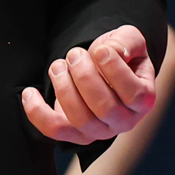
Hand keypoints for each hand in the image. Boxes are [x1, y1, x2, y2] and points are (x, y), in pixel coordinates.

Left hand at [21, 25, 155, 143]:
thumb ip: (126, 41)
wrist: (102, 69)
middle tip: (74, 54)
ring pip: (80, 120)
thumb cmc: (118, 54)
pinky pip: (55, 130)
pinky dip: (38, 113)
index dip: (114, 70)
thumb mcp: (129, 40)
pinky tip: (30, 92)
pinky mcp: (75, 134)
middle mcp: (124, 121)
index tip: (100, 49)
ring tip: (58, 65)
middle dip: (84, 77)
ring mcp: (99, 131)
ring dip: (64, 89)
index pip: (133, 94)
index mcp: (144, 99)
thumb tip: (112, 52)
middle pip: (104, 108)